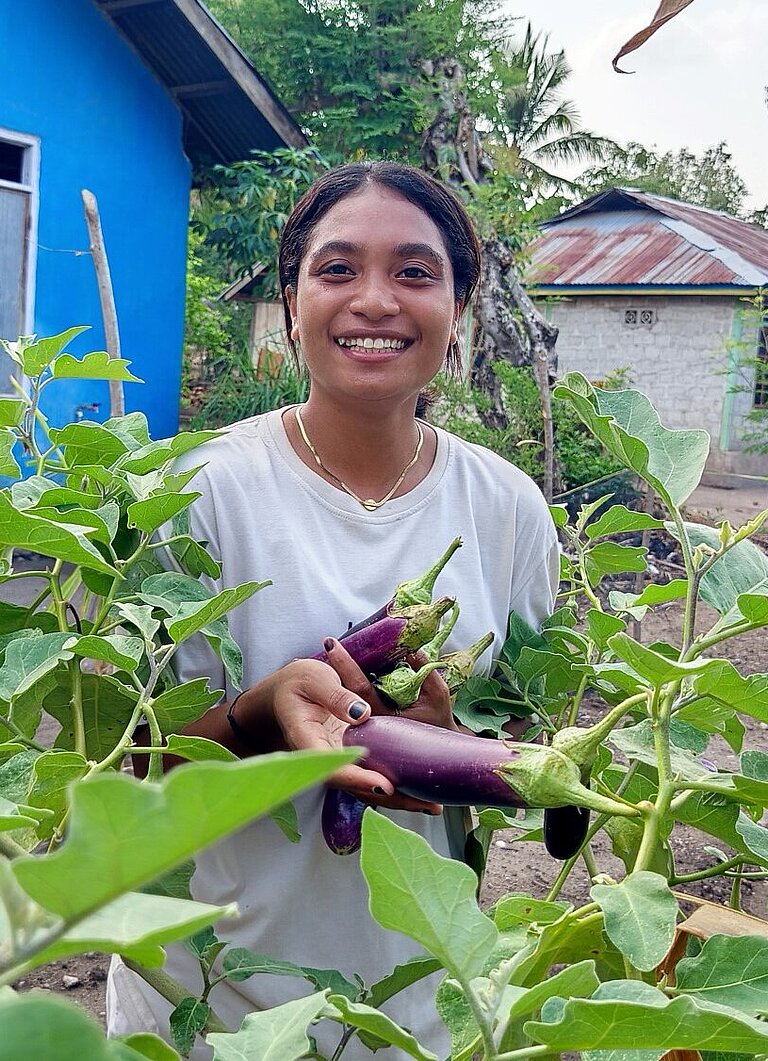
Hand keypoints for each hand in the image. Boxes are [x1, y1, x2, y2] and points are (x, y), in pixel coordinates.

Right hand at [268, 657, 441, 815]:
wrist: (284, 694)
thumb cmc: (296, 683)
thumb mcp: (313, 679)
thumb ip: (335, 695)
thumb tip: (362, 714)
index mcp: (307, 741)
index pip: (331, 767)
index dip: (358, 779)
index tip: (385, 787)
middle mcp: (322, 758)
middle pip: (355, 785)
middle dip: (390, 798)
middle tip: (425, 805)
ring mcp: (336, 760)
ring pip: (365, 786)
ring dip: (398, 798)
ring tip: (432, 806)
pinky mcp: (347, 757)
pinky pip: (370, 775)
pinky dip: (393, 784)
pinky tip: (419, 792)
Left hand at [323, 638, 456, 731]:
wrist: (439, 751)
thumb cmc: (439, 723)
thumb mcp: (438, 696)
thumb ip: (425, 672)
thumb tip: (411, 650)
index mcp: (384, 719)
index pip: (359, 688)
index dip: (345, 664)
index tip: (331, 644)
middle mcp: (370, 724)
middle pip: (346, 692)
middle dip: (337, 666)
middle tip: (328, 642)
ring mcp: (367, 726)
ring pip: (348, 697)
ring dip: (342, 674)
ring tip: (333, 650)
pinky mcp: (367, 725)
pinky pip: (356, 701)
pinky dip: (352, 684)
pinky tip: (350, 667)